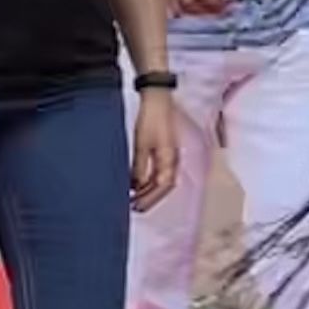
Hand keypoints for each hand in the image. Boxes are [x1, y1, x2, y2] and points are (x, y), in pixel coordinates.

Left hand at [130, 86, 180, 210]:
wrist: (157, 100)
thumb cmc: (150, 120)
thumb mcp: (141, 144)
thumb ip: (140, 167)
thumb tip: (136, 186)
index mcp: (170, 159)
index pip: (163, 185)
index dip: (151, 198)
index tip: (137, 207)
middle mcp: (173, 159)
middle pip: (165, 186)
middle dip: (151, 198)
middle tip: (134, 208)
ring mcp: (170, 155)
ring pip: (163, 180)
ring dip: (150, 190)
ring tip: (135, 199)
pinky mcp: (165, 151)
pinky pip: (160, 171)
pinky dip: (150, 180)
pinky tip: (138, 184)